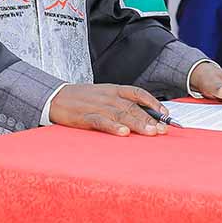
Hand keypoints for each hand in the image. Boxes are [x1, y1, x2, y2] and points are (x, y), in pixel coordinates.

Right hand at [49, 83, 169, 135]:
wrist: (55, 97)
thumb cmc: (81, 99)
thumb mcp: (103, 96)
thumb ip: (120, 103)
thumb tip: (141, 115)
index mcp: (113, 90)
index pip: (137, 93)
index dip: (153, 103)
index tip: (166, 114)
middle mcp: (108, 97)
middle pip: (132, 107)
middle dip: (150, 119)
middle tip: (163, 130)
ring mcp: (96, 106)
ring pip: (121, 115)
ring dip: (137, 124)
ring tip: (151, 133)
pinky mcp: (85, 117)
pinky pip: (101, 121)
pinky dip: (113, 127)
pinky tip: (123, 133)